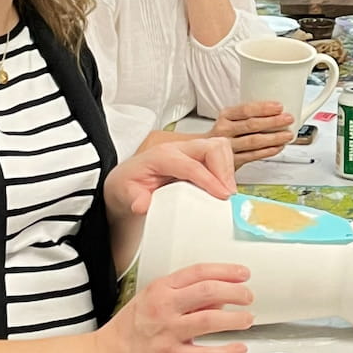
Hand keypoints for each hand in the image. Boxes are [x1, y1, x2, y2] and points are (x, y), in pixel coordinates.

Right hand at [92, 262, 254, 352]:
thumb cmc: (130, 328)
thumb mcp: (154, 302)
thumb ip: (184, 298)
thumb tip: (218, 298)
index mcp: (160, 289)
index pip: (198, 272)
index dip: (225, 271)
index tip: (243, 273)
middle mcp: (164, 307)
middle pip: (208, 291)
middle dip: (235, 292)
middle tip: (248, 296)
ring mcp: (167, 332)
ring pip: (210, 320)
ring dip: (235, 319)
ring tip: (248, 319)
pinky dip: (226, 352)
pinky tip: (239, 348)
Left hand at [106, 136, 235, 218]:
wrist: (127, 182)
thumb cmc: (129, 185)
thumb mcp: (125, 194)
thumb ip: (135, 199)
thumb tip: (143, 205)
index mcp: (161, 156)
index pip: (192, 165)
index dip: (210, 180)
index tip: (223, 196)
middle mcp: (178, 149)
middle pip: (212, 147)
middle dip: (224, 170)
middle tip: (227, 194)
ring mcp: (190, 151)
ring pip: (220, 147)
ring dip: (227, 169)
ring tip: (226, 192)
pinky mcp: (198, 157)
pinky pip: (220, 156)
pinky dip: (227, 170)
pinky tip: (223, 188)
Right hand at [210, 101, 296, 163]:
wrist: (204, 151)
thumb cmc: (225, 132)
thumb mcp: (231, 118)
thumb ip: (250, 115)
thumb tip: (279, 110)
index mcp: (226, 115)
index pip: (246, 110)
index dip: (264, 108)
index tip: (279, 107)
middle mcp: (224, 130)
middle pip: (251, 125)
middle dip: (273, 122)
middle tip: (288, 119)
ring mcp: (226, 146)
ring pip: (253, 142)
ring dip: (274, 138)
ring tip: (287, 135)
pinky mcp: (231, 161)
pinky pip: (252, 156)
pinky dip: (267, 152)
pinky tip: (278, 147)